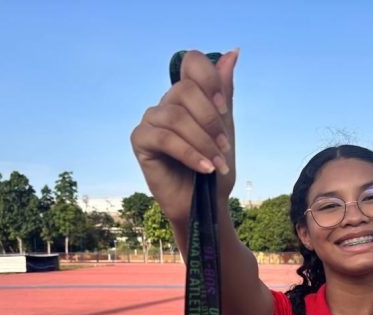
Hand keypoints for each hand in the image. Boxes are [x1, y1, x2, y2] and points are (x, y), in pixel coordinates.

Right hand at [131, 49, 238, 222]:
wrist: (205, 204)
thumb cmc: (214, 167)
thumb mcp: (225, 129)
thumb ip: (224, 92)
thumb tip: (233, 52)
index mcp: (188, 95)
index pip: (192, 62)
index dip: (209, 81)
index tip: (224, 110)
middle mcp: (167, 103)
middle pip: (185, 90)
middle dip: (210, 121)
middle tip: (224, 147)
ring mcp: (151, 120)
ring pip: (176, 116)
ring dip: (203, 142)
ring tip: (217, 164)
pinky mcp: (140, 140)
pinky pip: (165, 138)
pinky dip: (190, 153)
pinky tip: (205, 169)